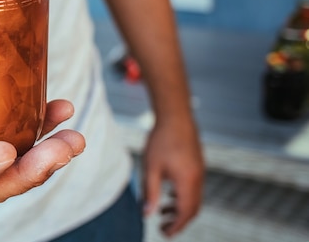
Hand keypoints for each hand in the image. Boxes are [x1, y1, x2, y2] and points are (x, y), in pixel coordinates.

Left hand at [142, 115, 203, 236]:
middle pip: (193, 209)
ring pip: (194, 198)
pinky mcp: (197, 165)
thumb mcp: (151, 168)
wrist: (175, 116)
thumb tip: (147, 214)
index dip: (176, 226)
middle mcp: (198, 179)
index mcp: (187, 182)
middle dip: (179, 221)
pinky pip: (194, 188)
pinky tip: (170, 194)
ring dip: (180, 208)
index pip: (185, 213)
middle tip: (164, 228)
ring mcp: (200, 171)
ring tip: (163, 212)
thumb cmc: (160, 140)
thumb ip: (150, 192)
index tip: (164, 233)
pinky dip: (183, 196)